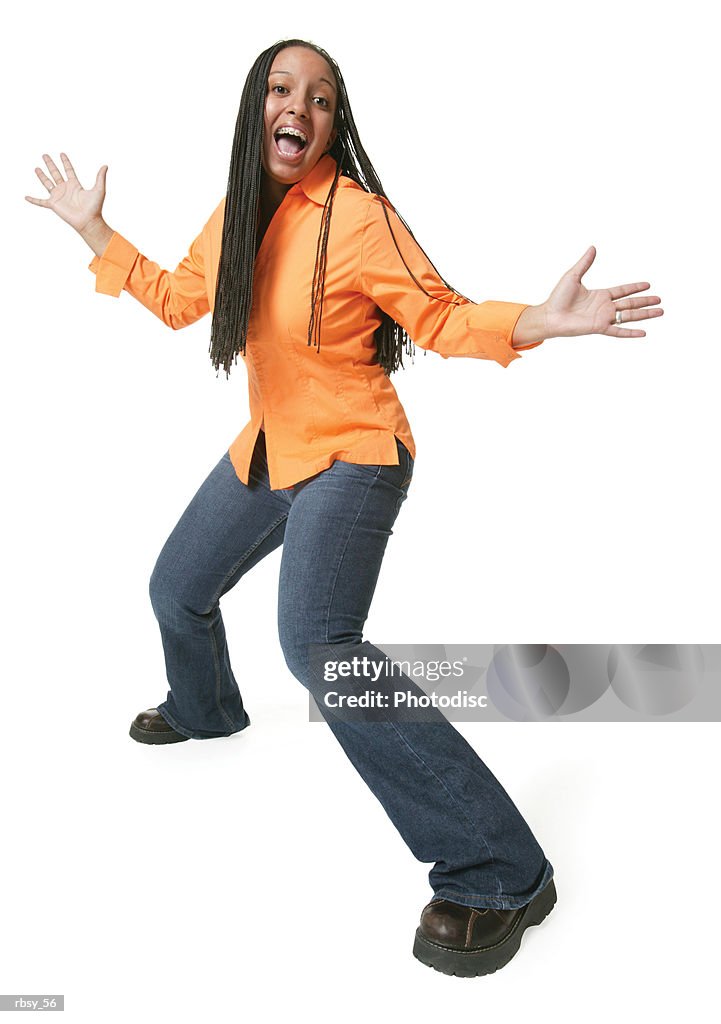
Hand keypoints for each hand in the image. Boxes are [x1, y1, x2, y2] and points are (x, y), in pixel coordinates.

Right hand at [25, 152, 107, 233]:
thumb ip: (100, 177)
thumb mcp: (99, 190)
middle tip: (45, 155)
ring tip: (36, 168)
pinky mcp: (53, 204)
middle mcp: (65, 189)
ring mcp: (58, 196)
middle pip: (56, 173)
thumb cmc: (95, 208)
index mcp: (75, 185)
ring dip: (42, 176)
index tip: (62, 154)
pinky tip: (26, 197)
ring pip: (47, 183)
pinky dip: (33, 200)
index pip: (69, 170)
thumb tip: (105, 166)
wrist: (88, 221)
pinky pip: (41, 202)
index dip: (65, 162)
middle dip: (50, 164)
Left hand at [543, 245, 663, 338]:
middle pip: (630, 304)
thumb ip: (585, 263)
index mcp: (600, 295)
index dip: (635, 287)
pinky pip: (618, 331)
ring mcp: (603, 318)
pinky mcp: (599, 327)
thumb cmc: (558, 298)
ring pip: (629, 316)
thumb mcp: (573, 276)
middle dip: (645, 302)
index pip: (622, 291)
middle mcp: (604, 307)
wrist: (549, 315)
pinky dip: (631, 332)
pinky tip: (644, 332)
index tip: (648, 285)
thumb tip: (592, 247)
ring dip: (645, 314)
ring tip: (660, 312)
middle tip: (660, 300)